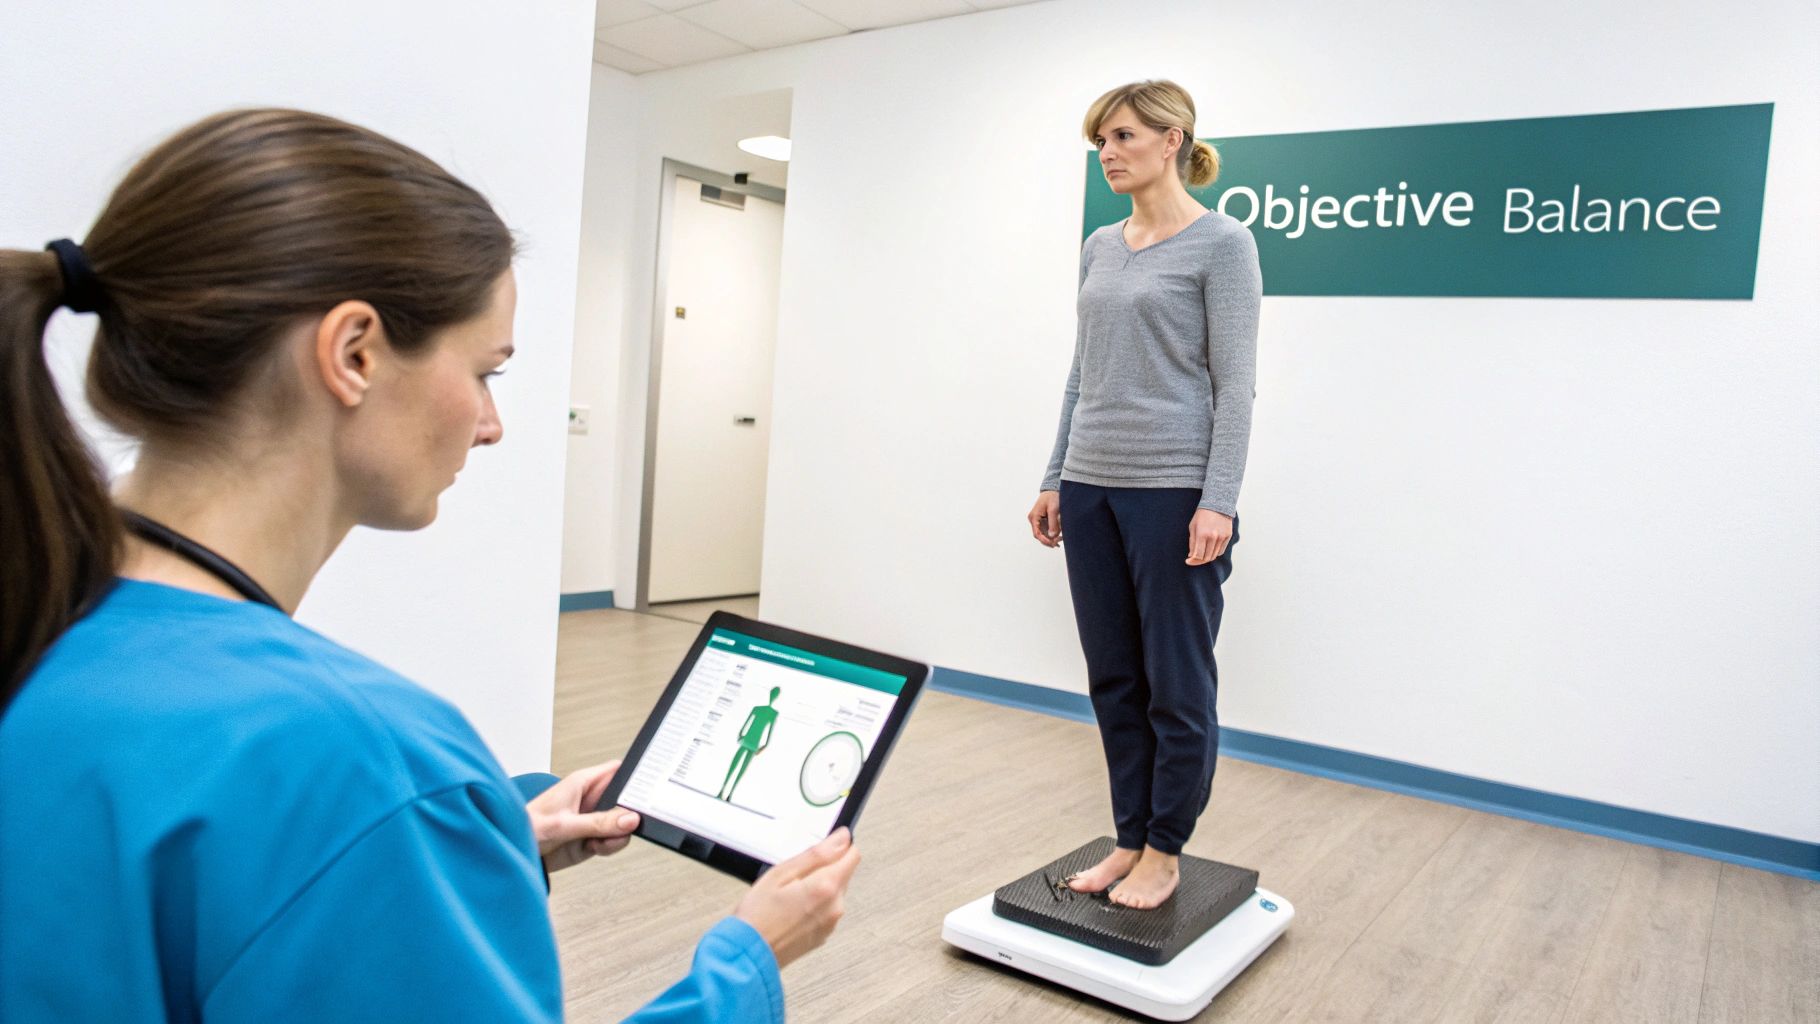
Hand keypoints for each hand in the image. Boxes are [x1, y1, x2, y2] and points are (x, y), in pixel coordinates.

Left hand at [525, 760, 640, 873]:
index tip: (647, 792)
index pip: (618, 771)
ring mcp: (594, 819)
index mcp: (584, 782)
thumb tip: (629, 818)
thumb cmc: (529, 828)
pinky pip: (614, 840)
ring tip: (599, 841)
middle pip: (626, 800)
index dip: (635, 777)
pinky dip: (610, 846)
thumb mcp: (565, 825)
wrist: (518, 856)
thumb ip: (598, 822)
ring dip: (617, 835)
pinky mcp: (593, 837)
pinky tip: (594, 847)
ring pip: (623, 823)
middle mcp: (592, 799)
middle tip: (621, 826)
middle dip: (629, 814)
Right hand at [735, 828, 860, 968]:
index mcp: (826, 886)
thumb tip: (843, 838)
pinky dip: (815, 905)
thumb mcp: (781, 873)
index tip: (820, 851)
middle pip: (844, 874)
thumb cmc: (758, 914)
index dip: (838, 848)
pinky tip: (792, 909)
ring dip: (819, 887)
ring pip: (835, 892)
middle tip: (793, 877)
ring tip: (789, 895)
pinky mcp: (824, 935)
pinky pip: (827, 910)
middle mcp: (835, 906)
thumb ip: (817, 854)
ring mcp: (830, 923)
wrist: (747, 954)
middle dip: (824, 869)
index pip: (853, 855)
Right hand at [1027, 491, 1061, 546]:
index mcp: (1034, 517)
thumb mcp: (1053, 509)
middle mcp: (1034, 520)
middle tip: (1059, 541)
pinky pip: (1045, 530)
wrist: (1052, 490)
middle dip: (1049, 540)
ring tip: (1060, 538)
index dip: (1045, 540)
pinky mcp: (1042, 521)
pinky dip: (1051, 534)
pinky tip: (1058, 536)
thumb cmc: (1051, 497)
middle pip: (1039, 536)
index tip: (1053, 543)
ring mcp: (1037, 521)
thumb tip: (1052, 535)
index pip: (1037, 533)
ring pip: (1043, 534)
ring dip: (1051, 538)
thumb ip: (1053, 522)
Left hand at [1187, 509, 1231, 565]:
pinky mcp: (1228, 536)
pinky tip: (1209, 550)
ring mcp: (1222, 537)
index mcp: (1202, 534)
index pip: (1197, 555)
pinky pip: (1221, 551)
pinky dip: (1215, 553)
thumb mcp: (1193, 527)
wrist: (1217, 504)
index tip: (1188, 561)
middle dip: (1198, 561)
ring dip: (1206, 557)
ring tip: (1201, 554)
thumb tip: (1191, 556)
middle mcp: (1213, 537)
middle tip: (1194, 559)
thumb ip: (1192, 543)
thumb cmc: (1201, 515)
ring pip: (1214, 555)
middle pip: (1206, 557)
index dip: (1192, 561)